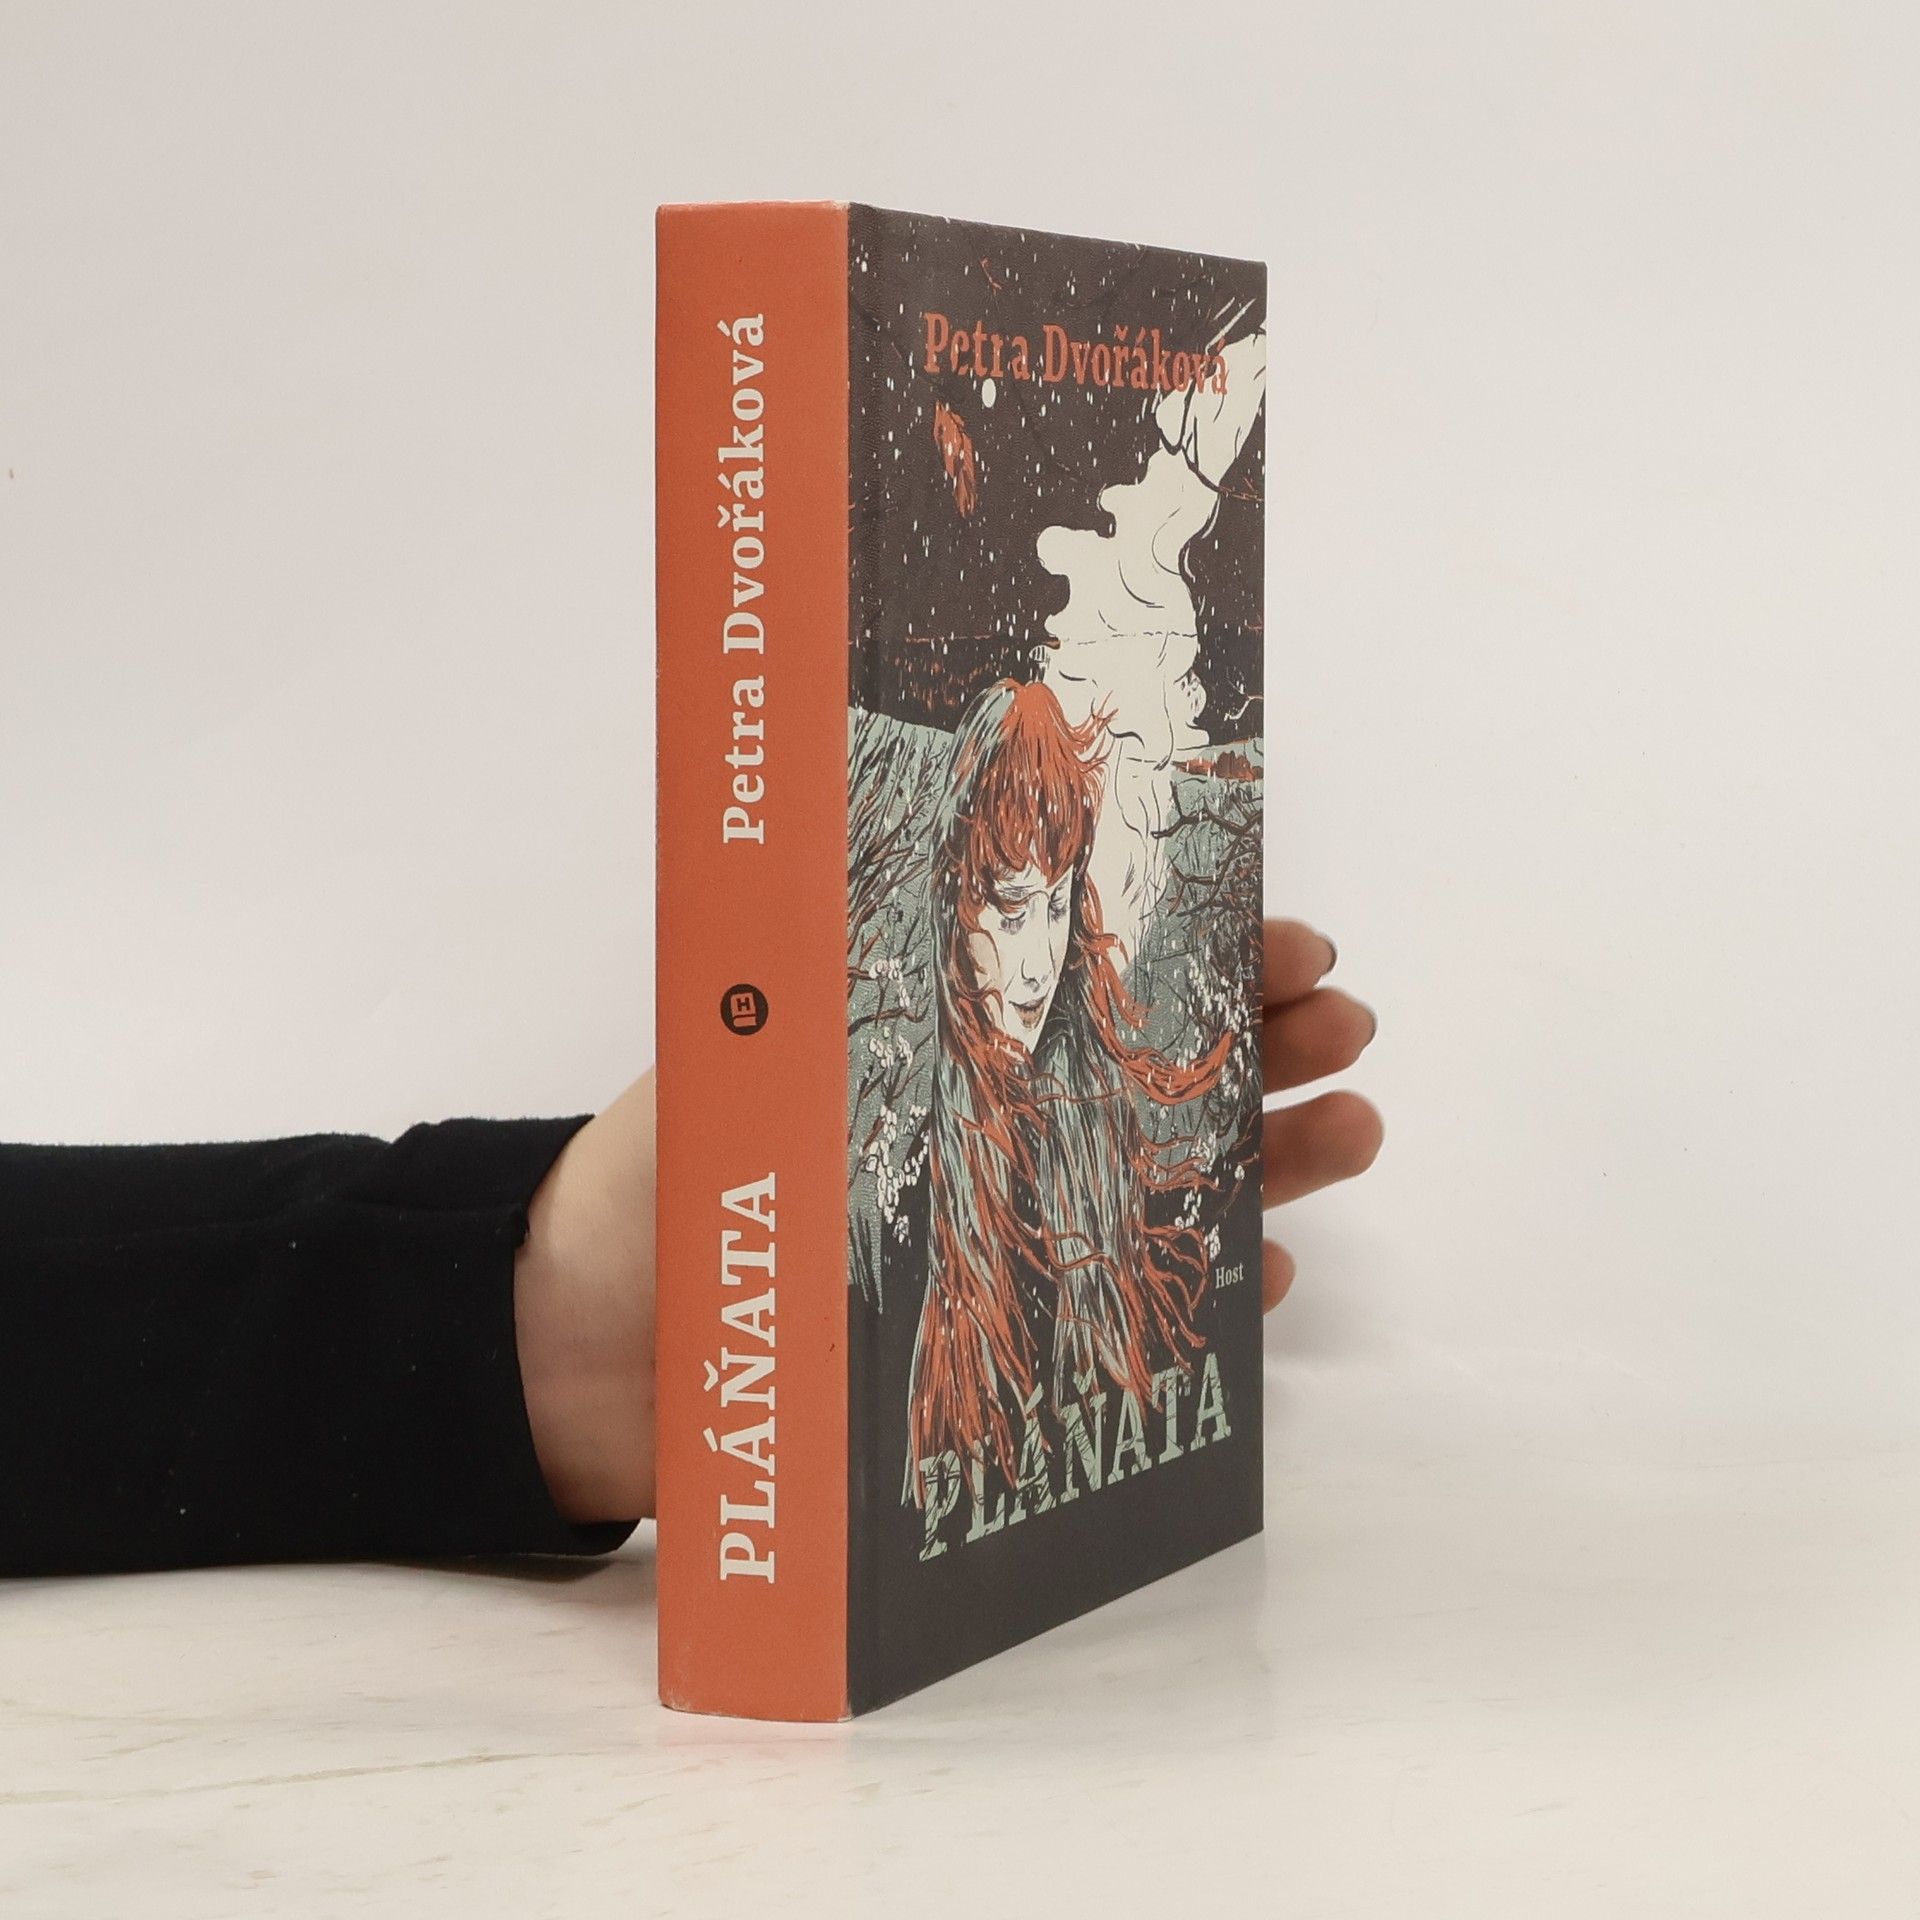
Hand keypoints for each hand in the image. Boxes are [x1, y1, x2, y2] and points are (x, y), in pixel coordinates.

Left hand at [515, 918, 1381, 1524]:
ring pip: (1172, 1171)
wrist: (593, 1349)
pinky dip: (1208, 1282)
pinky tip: (1265, 1269)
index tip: (1279, 929)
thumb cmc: (663, 1181)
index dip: (1194, 941)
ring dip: (1273, 1146)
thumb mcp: (761, 1054)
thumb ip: (859, 977)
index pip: (1092, 962)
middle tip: (1341, 1019)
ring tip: (1354, 1122)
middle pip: (1157, 1060)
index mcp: (941, 1027)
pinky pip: (1131, 1296)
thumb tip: (980, 857)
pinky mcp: (1004, 1322)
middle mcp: (990, 1111)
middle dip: (1262, 1031)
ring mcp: (1007, 1218)